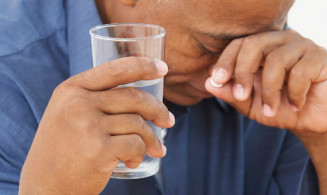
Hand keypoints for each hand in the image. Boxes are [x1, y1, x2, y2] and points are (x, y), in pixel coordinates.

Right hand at [19, 57, 173, 193]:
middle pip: (134, 97)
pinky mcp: (99, 150)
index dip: (143, 66)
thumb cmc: (63, 150)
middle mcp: (78, 103)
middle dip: (158, 110)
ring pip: (138, 123)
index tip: (163, 68)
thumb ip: (95, 98)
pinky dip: (140, 154)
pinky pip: (136, 144)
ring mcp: (88, 126)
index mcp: (71, 89)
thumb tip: (141, 95)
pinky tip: (132, 161)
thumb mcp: (68, 113)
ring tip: (153, 150)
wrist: (44, 187)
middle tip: (168, 122)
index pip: (115, 69)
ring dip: (151, 139)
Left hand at [205, 29, 326, 133]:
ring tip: (271, 110)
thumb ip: (231, 93)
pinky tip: (295, 105)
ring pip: (276, 60)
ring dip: (270, 91)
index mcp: (264, 47)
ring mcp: (303, 46)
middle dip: (243, 72)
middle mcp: (282, 41)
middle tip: (241, 96)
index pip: (240, 44)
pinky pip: (301, 71)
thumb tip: (208, 82)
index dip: (226, 60)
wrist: (312, 123)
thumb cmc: (279, 109)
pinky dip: (294, 93)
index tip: (217, 79)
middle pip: (254, 44)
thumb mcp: (250, 105)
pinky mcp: (321, 57)